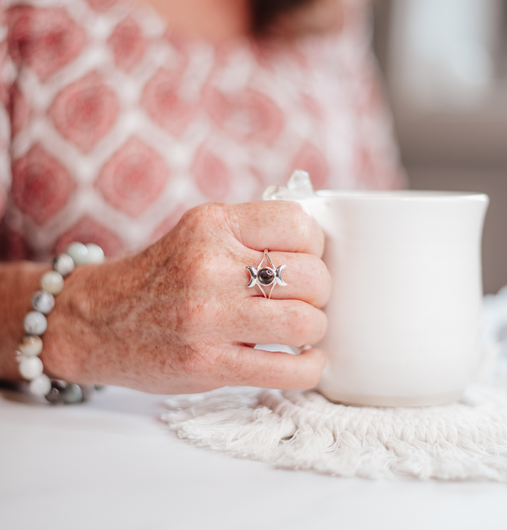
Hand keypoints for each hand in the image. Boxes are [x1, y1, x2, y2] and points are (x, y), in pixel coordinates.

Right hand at [43, 201, 330, 393]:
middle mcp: (208, 266)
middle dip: (320, 291)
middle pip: (311, 277)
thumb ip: (250, 235)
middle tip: (305, 299)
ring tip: (300, 329)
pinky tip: (303, 361)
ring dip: (315, 328)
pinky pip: (287, 370)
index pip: (299, 224)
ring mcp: (207, 318)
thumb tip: (318, 251)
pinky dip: (309, 368)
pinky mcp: (207, 364)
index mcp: (212, 224)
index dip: (315, 247)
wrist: (97, 321)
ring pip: (305, 322)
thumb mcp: (197, 234)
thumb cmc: (158, 278)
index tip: (306, 261)